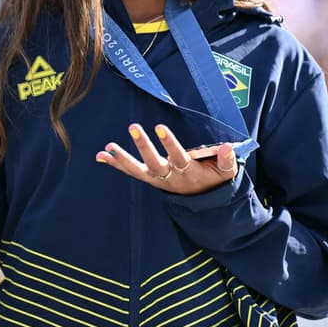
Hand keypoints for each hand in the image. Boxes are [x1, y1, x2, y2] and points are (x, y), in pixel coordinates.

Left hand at [95, 123, 238, 193]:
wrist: (202, 199)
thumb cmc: (214, 179)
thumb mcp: (226, 173)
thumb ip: (227, 160)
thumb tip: (227, 147)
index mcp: (188, 172)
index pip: (178, 157)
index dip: (169, 143)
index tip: (159, 127)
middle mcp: (170, 177)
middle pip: (154, 162)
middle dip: (143, 145)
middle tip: (133, 126)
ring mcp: (157, 179)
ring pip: (137, 170)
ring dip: (122, 158)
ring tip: (108, 146)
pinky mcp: (149, 178)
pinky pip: (130, 172)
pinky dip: (115, 165)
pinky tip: (100, 156)